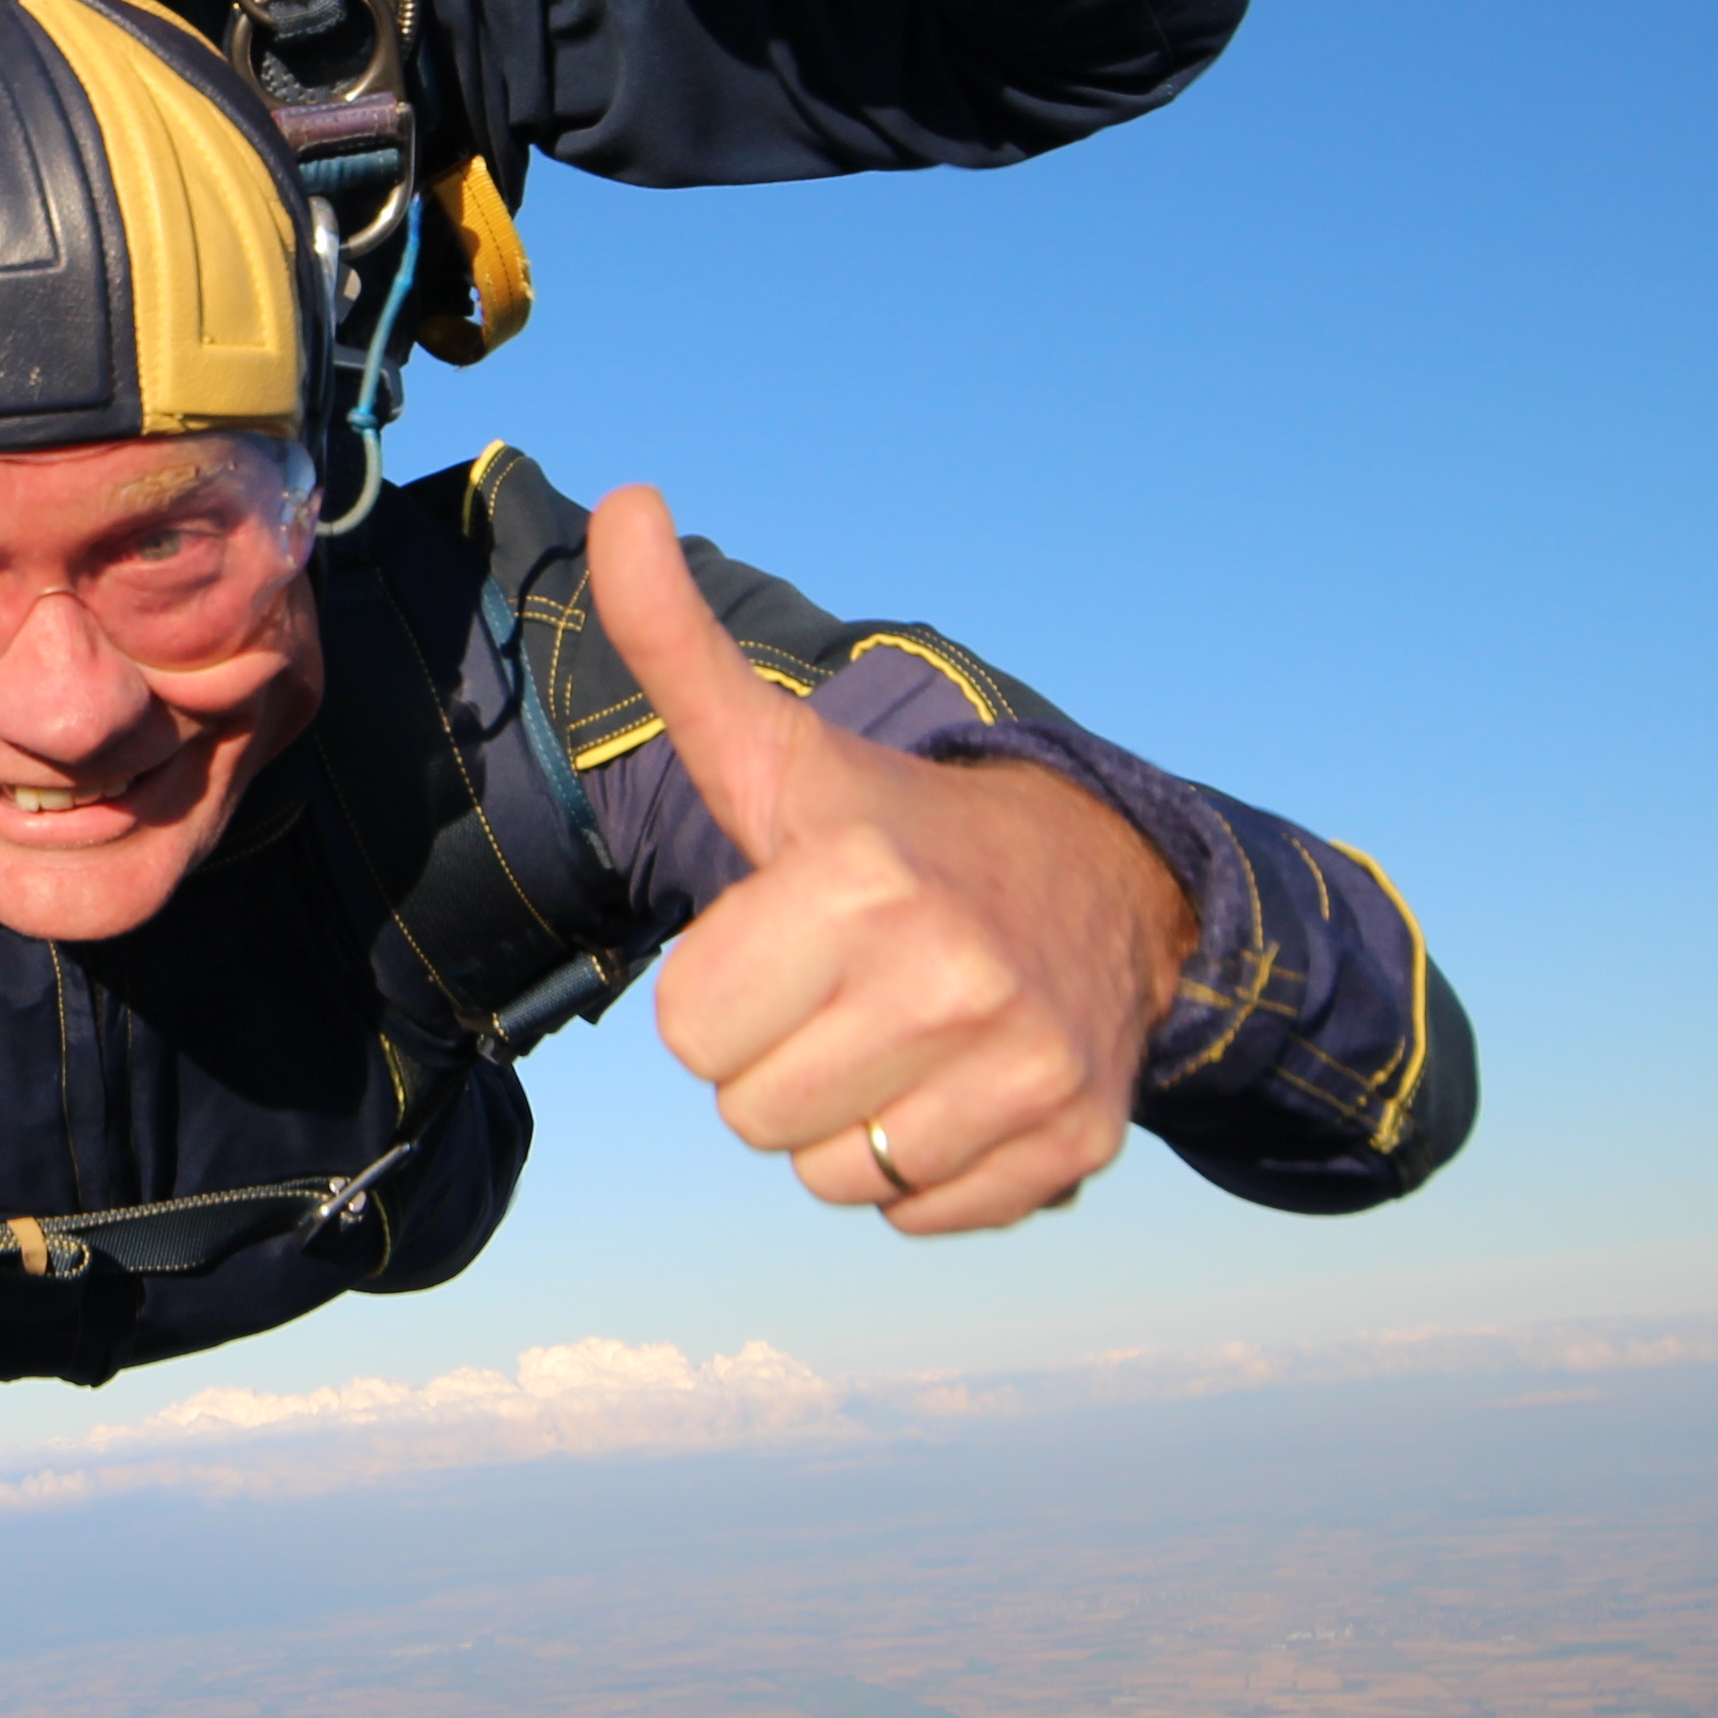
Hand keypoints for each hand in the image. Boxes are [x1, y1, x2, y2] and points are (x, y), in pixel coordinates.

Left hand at [588, 487, 1191, 1231]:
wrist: (1097, 883)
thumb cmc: (890, 831)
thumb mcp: (775, 746)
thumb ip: (674, 642)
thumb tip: (620, 501)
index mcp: (858, 881)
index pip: (688, 1034)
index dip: (724, 987)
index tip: (791, 932)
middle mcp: (954, 980)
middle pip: (750, 1115)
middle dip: (779, 1058)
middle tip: (845, 986)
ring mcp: (1026, 1070)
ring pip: (830, 1176)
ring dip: (848, 1118)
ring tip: (901, 1031)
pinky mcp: (1075, 1146)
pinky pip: (918, 1215)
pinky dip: (925, 1168)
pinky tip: (958, 1083)